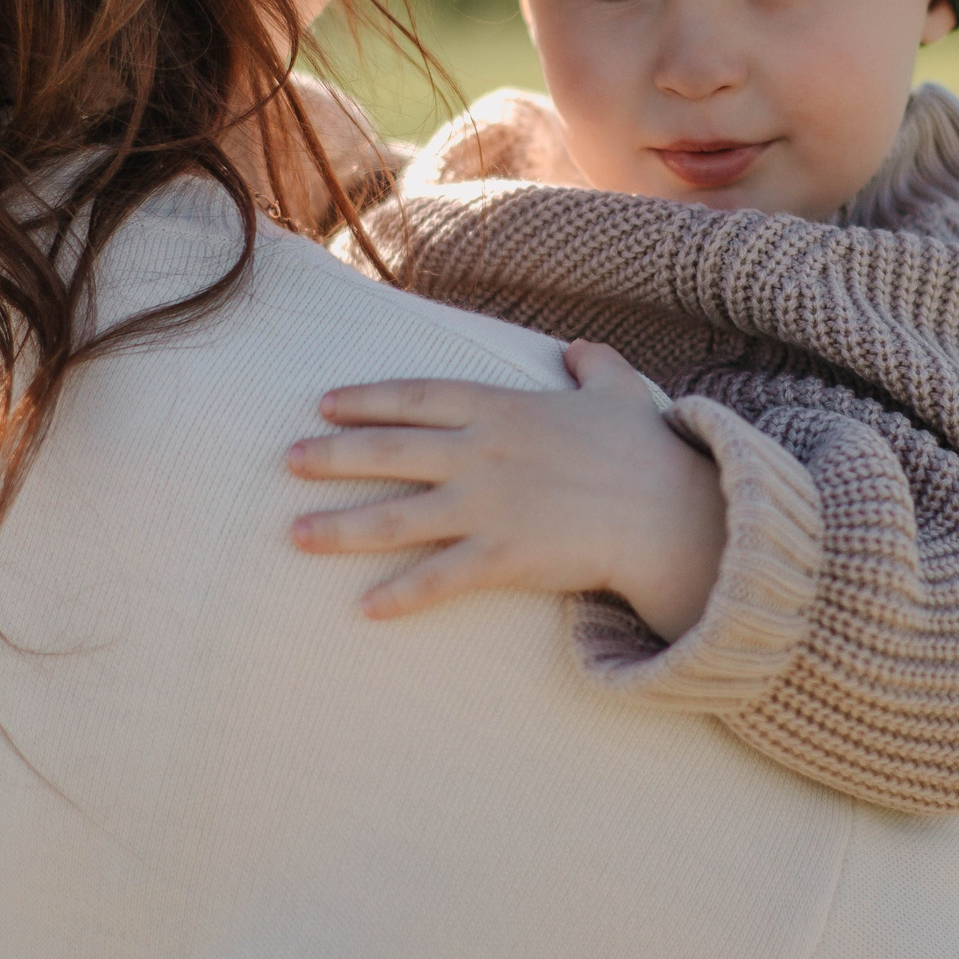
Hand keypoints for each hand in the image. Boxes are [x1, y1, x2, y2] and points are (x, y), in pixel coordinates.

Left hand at [284, 341, 726, 637]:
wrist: (671, 512)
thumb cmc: (646, 452)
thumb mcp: (620, 391)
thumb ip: (592, 365)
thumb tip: (576, 349)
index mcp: (502, 408)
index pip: (416, 398)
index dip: (367, 399)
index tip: (325, 404)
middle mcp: (481, 454)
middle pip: (388, 452)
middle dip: (331, 456)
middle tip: (287, 461)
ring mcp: (487, 506)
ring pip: (396, 518)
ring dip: (341, 527)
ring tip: (295, 535)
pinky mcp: (503, 556)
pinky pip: (439, 579)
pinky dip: (400, 595)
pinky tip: (365, 608)